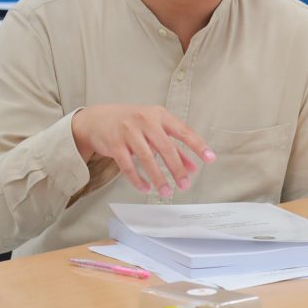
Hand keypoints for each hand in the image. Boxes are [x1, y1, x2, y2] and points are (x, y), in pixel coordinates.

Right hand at [71, 104, 215, 197]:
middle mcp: (145, 120)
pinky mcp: (114, 143)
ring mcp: (128, 131)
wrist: (97, 119)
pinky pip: (128, 165)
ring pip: (147, 158)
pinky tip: (145, 188)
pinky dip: (137, 179)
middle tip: (185, 185)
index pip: (183, 131)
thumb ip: (174, 146)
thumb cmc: (131, 123)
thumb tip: (192, 167)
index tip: (210, 158)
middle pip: (165, 147)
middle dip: (177, 168)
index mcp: (159, 115)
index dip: (198, 145)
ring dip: (158, 177)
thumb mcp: (154, 129)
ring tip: (166, 192)